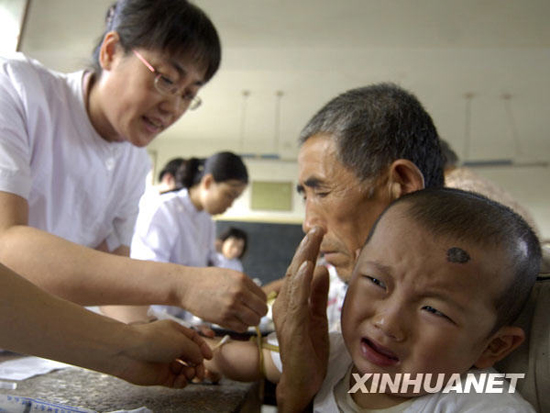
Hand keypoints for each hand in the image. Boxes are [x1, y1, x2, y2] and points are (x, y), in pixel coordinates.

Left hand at [115, 320, 212, 387]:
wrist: (128, 352)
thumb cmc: (155, 341)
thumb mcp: (181, 341)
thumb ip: (195, 351)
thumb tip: (200, 360)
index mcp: (176, 332)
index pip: (194, 339)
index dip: (203, 348)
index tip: (209, 358)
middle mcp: (171, 346)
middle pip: (191, 356)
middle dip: (198, 364)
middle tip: (201, 373)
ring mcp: (165, 361)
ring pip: (185, 369)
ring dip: (191, 373)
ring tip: (190, 375)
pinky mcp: (159, 375)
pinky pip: (176, 380)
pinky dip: (181, 382)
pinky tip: (182, 381)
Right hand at [178, 267, 267, 332]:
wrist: (186, 286)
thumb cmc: (207, 280)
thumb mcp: (229, 275)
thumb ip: (245, 285)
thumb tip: (260, 299)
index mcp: (242, 280)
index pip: (262, 297)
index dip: (259, 303)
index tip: (253, 305)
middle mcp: (239, 292)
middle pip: (262, 311)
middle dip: (258, 314)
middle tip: (250, 314)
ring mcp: (231, 306)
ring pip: (254, 321)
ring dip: (250, 322)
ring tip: (241, 318)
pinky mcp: (222, 318)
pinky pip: (241, 328)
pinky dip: (240, 326)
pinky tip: (233, 320)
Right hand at [273, 227, 329, 411]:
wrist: (301, 383)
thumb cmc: (308, 352)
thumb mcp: (319, 317)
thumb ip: (319, 294)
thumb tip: (322, 269)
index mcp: (292, 302)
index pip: (300, 271)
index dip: (308, 250)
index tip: (319, 232)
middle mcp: (284, 305)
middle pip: (295, 270)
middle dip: (307, 247)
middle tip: (318, 227)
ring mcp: (286, 316)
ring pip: (294, 281)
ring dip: (304, 257)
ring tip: (312, 238)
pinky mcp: (292, 327)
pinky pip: (296, 301)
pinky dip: (301, 282)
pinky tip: (306, 267)